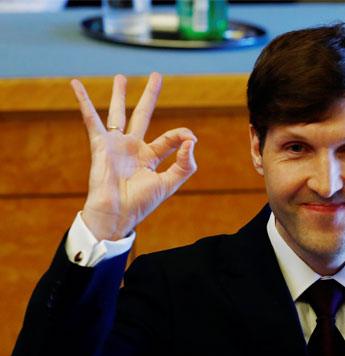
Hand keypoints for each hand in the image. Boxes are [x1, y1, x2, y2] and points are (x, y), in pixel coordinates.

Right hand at [72, 73, 196, 240]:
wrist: (116, 213)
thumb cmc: (140, 203)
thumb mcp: (169, 184)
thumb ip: (185, 164)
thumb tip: (191, 141)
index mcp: (151, 157)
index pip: (170, 138)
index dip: (181, 136)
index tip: (190, 138)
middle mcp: (133, 148)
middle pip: (143, 115)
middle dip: (149, 96)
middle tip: (156, 76)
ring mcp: (116, 144)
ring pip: (118, 113)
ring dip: (119, 95)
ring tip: (121, 77)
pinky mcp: (100, 144)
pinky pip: (91, 118)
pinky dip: (83, 100)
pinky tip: (76, 84)